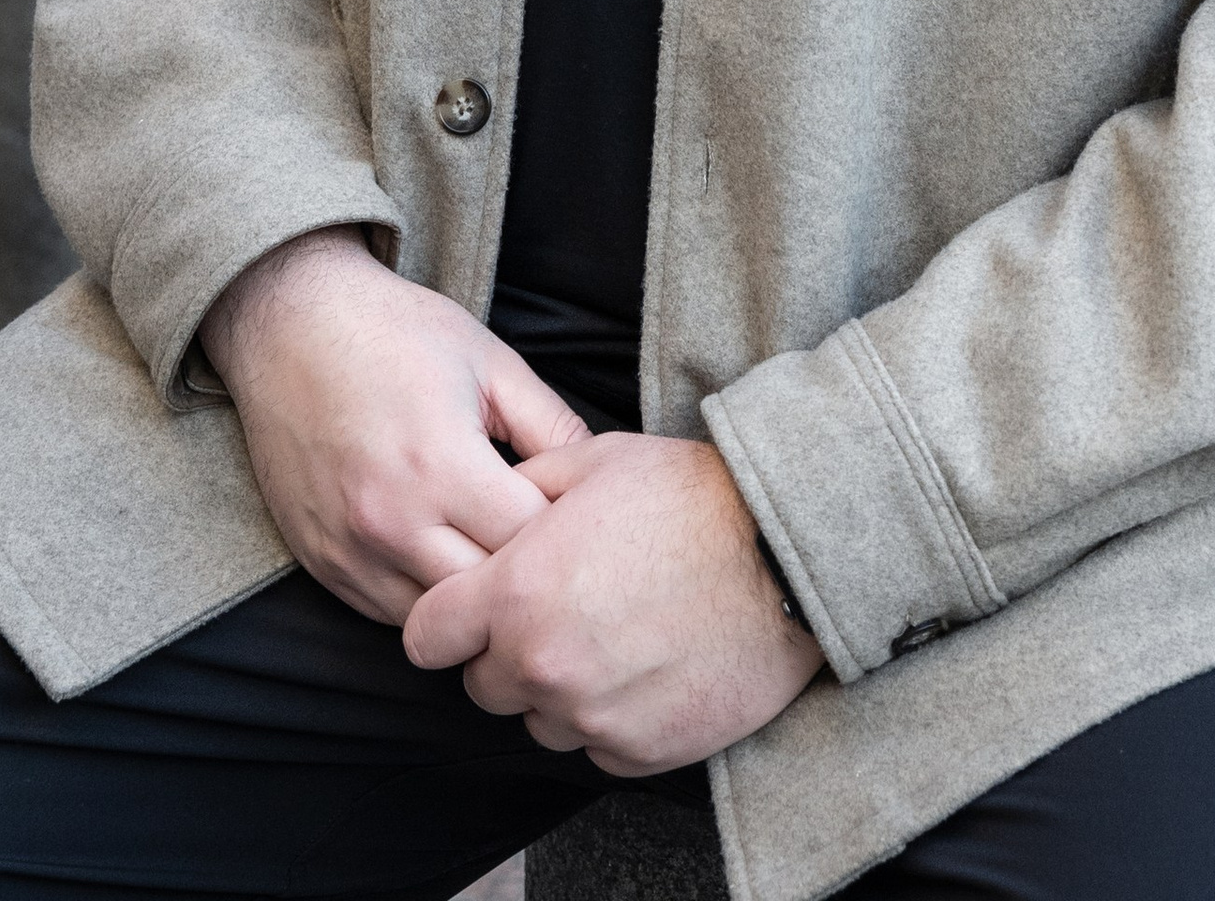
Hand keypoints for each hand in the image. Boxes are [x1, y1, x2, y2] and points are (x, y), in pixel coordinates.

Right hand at [199, 229, 588, 626]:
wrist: (292, 324)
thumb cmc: (397, 333)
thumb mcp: (491, 361)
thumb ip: (550, 424)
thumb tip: (596, 476)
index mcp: (441, 465)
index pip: (528, 543)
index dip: (561, 532)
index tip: (571, 513)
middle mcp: (390, 522)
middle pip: (485, 594)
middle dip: (523, 575)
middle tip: (544, 545)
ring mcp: (349, 551)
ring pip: (435, 621)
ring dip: (472, 598)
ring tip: (493, 555)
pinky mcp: (321, 564)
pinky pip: (386, 615)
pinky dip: (423, 599)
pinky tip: (444, 557)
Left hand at [404, 428, 822, 771]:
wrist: (787, 555)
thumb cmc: (695, 497)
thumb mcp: (597, 461)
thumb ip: (525, 488)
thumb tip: (493, 505)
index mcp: (516, 593)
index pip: (427, 637)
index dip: (448, 617)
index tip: (475, 606)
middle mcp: (541, 665)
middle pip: (482, 685)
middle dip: (509, 650)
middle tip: (564, 609)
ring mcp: (589, 716)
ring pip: (538, 720)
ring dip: (560, 688)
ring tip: (615, 635)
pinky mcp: (636, 752)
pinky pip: (596, 747)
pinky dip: (612, 716)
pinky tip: (649, 665)